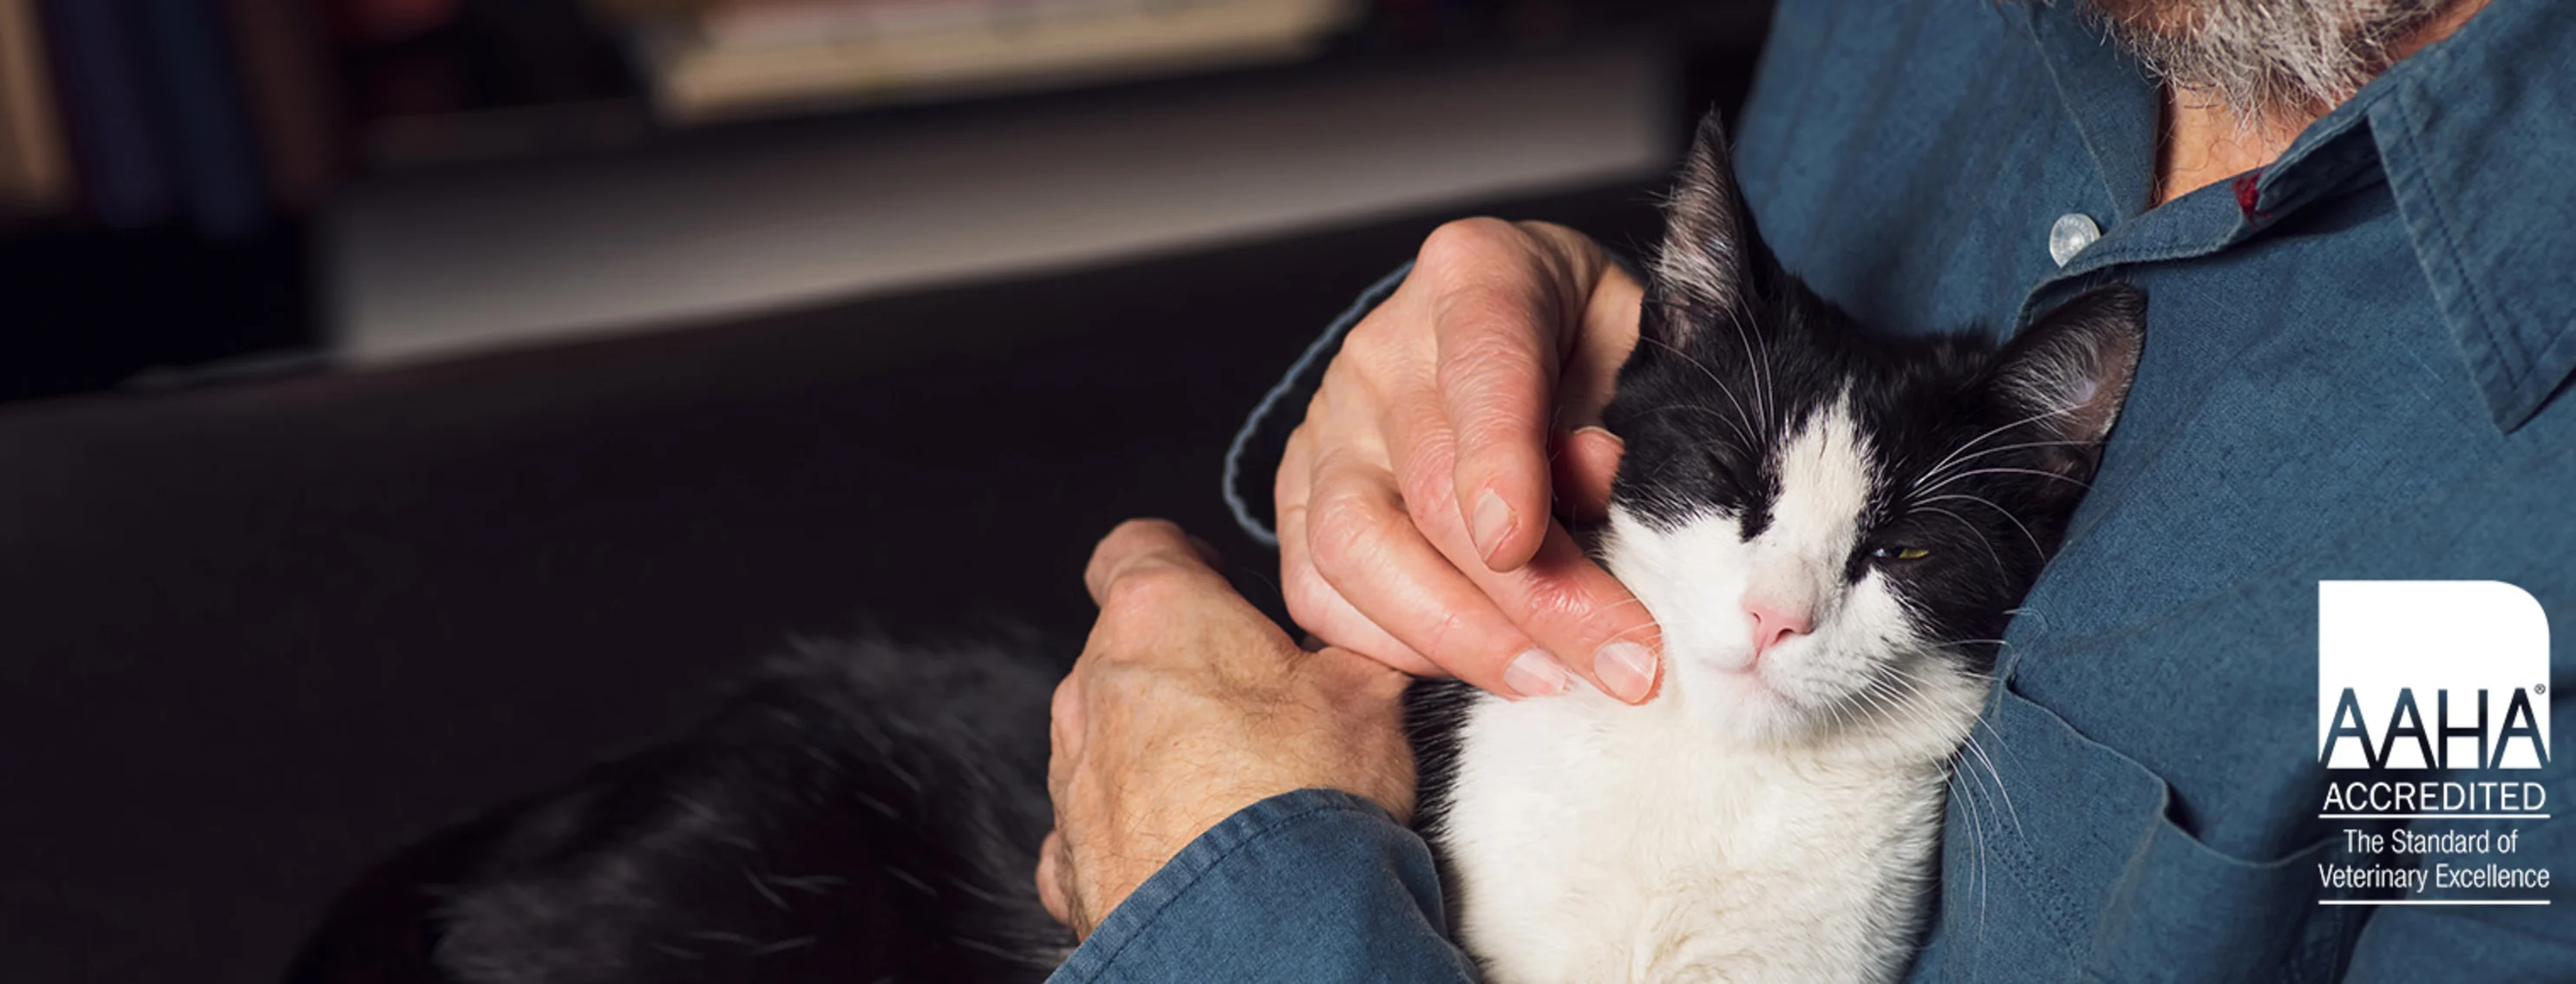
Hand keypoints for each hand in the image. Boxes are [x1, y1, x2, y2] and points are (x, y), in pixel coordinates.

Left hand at [1037, 519, 1414, 937]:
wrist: (1258, 932)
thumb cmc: (1304, 803)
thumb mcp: (1368, 690)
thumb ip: (1352, 646)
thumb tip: (1368, 637)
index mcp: (1158, 617)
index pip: (1138, 547)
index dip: (1180, 556)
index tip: (1211, 575)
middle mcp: (1095, 687)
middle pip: (1129, 650)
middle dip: (1188, 669)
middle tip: (1263, 703)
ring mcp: (1073, 776)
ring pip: (1110, 738)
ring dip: (1162, 750)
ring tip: (1242, 790)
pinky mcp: (1070, 859)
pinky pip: (1097, 827)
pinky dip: (1137, 832)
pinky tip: (1193, 851)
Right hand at [1277, 218, 1660, 702]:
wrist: (1522, 339)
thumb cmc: (1594, 347)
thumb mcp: (1644, 346)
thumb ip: (1632, 409)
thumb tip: (1592, 487)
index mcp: (1477, 277)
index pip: (1480, 366)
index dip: (1497, 461)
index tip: (1519, 545)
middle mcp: (1383, 349)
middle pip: (1430, 487)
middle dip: (1530, 595)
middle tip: (1620, 662)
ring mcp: (1328, 427)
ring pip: (1356, 547)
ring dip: (1458, 635)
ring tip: (1549, 682)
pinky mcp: (1300, 500)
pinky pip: (1319, 592)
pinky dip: (1395, 647)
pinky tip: (1479, 671)